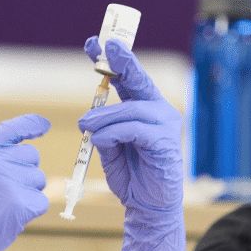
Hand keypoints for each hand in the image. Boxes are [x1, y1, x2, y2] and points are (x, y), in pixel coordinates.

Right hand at [0, 114, 50, 250]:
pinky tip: (10, 219)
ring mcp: (10, 181)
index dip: (32, 125)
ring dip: (28, 194)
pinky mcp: (22, 203)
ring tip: (2, 208)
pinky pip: (41, 202)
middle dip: (25, 173)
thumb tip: (29, 162)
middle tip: (5, 194)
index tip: (45, 126)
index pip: (13, 128)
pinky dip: (31, 211)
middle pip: (31, 156)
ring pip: (39, 180)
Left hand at [79, 37, 186, 250]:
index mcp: (143, 108)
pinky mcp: (165, 142)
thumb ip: (103, 129)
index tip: (92, 43)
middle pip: (138, 79)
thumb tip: (90, 117)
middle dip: (120, 61)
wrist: (148, 207)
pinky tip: (100, 139)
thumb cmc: (131, 177)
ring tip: (84, 124)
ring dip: (104, 115)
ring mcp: (165, 124)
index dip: (111, 59)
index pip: (126, 78)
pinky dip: (114, 132)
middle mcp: (158, 111)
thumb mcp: (110, 148)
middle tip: (103, 46)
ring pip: (131, 108)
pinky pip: (135, 129)